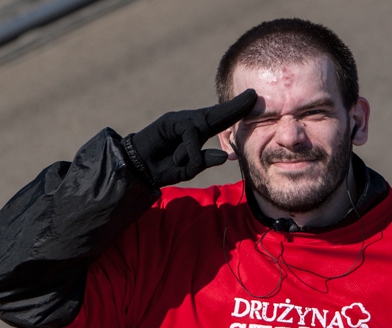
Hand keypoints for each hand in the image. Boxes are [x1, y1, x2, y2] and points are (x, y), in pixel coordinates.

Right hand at [123, 89, 256, 186]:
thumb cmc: (164, 167)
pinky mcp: (170, 121)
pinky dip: (187, 150)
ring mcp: (181, 120)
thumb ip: (204, 161)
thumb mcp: (188, 168)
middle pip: (217, 114)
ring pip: (201, 129)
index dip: (237, 111)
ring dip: (193, 152)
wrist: (138, 168)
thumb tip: (224, 156)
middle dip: (235, 106)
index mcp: (199, 133)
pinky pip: (189, 134)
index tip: (253, 100)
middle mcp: (192, 123)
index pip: (222, 121)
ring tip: (181, 163)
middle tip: (253, 96)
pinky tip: (178, 158)